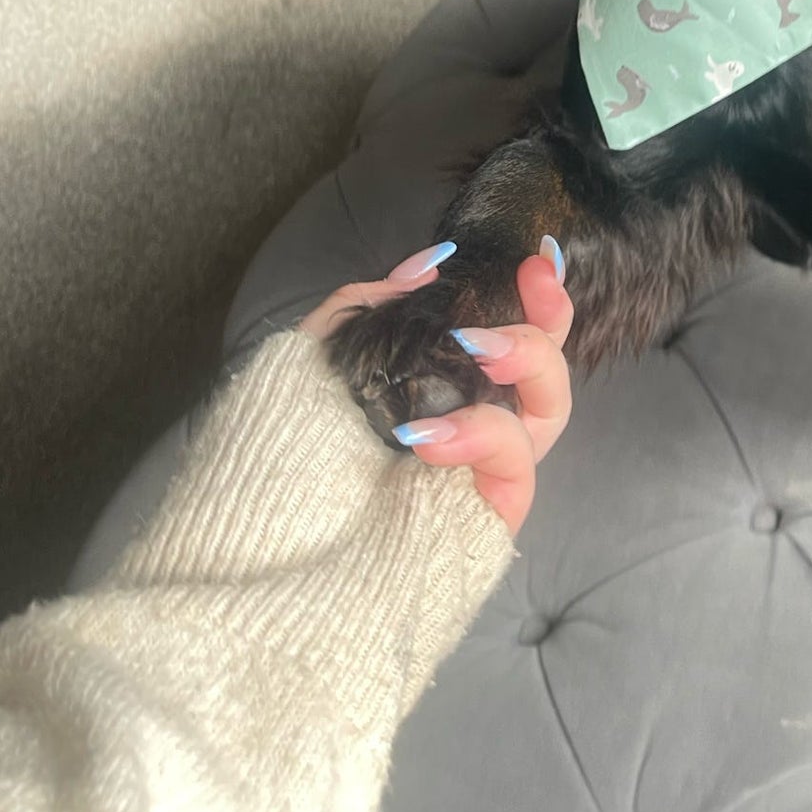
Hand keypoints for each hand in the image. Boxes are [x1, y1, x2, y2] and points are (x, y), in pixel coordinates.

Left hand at [301, 242, 572, 534]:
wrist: (259, 552)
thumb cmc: (278, 464)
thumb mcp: (308, 362)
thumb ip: (363, 306)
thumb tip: (430, 266)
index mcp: (435, 389)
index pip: (502, 336)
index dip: (530, 298)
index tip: (532, 259)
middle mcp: (469, 424)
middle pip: (544, 369)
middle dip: (552, 315)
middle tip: (534, 278)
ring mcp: (482, 470)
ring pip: (548, 409)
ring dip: (529, 360)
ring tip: (475, 345)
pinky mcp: (488, 513)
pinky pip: (515, 463)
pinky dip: (482, 433)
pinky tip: (429, 433)